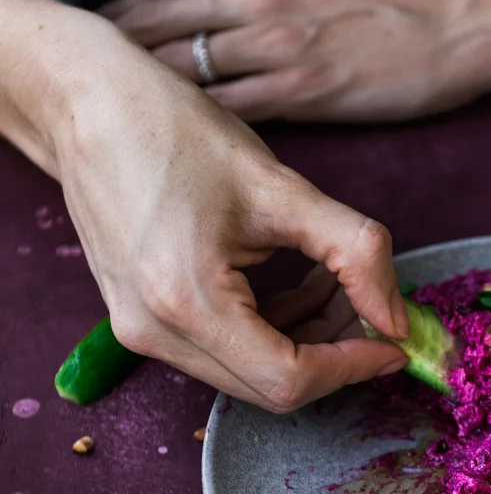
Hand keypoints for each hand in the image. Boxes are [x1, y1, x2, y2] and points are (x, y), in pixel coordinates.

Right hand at [56, 28, 408, 410]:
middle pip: (270, 386)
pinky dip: (274, 327)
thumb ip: (356, 254)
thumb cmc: (178, 133)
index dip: (353, 366)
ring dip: (307, 338)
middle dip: (334, 351)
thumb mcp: (283, 188)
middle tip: (371, 304)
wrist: (90, 107)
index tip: (395, 342)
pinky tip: (300, 281)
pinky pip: (224, 350)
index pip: (289, 379)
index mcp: (186, 301)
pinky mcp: (142, 322)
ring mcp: (141, 333)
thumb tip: (397, 320)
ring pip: (250, 372)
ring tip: (337, 281)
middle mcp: (155, 333)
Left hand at [101, 0, 490, 122]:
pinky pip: (230, 109)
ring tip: (138, 131)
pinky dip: (203, 126)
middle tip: (107, 98)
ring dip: (155, 101)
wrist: (458, 22)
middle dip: (124, 63)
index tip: (110, 51)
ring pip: (185, 71)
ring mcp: (275, 44)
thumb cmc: (393, 4)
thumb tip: (216, 20)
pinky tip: (192, 149)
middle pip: (158, 29)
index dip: (127, 22)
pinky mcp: (303, 90)